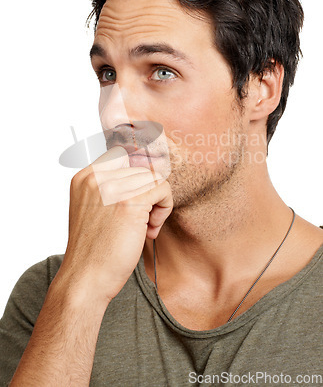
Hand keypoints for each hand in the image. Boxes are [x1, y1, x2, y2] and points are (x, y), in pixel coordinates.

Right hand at [57, 146, 172, 304]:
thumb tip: (146, 172)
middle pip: (141, 168)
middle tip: (142, 220)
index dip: (137, 172)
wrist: (85, 279)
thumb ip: (111, 188)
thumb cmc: (93, 250)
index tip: (142, 195)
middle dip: (147, 193)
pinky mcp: (130, 202)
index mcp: (85, 177)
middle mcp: (96, 177)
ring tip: (145, 226)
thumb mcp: (93, 209)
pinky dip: (164, 208)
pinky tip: (150, 230)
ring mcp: (112, 188)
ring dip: (157, 202)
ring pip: (154, 177)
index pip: (121, 154)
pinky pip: (163, 189)